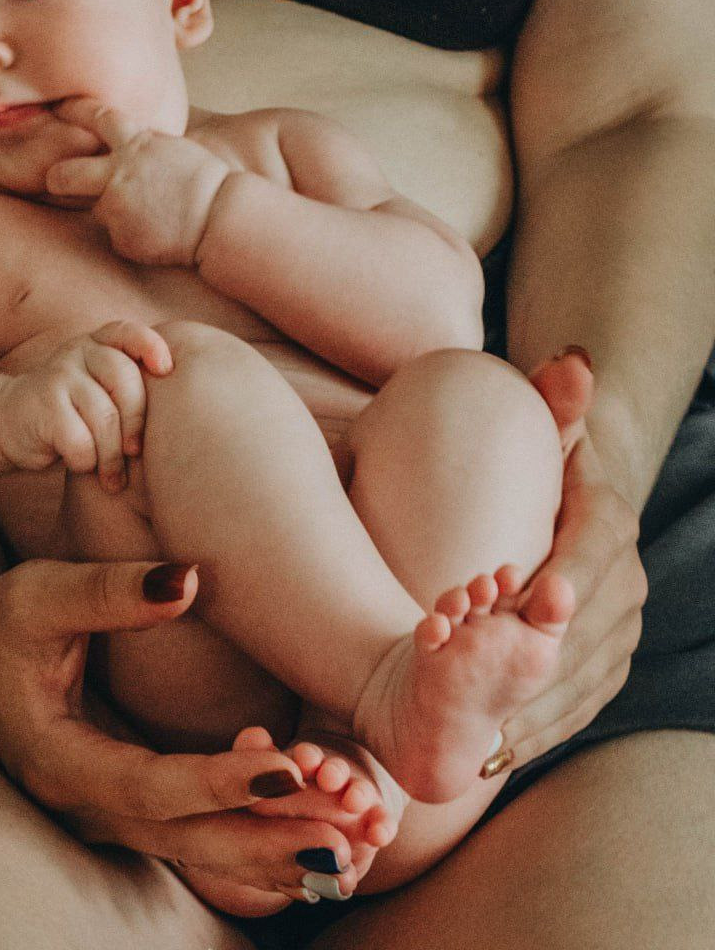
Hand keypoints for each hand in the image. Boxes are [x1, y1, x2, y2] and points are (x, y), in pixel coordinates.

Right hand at [0, 321, 171, 491]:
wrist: (9, 422)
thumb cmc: (72, 410)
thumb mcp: (98, 385)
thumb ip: (128, 383)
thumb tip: (183, 405)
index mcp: (97, 342)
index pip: (128, 332)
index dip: (151, 346)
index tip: (166, 370)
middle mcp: (77, 351)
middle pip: (123, 379)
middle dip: (136, 421)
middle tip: (135, 452)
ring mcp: (57, 376)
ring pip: (104, 417)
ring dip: (111, 455)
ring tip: (112, 476)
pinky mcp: (42, 407)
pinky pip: (80, 440)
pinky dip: (86, 460)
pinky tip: (81, 465)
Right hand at [0, 558, 354, 889]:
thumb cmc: (0, 617)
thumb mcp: (42, 591)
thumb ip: (112, 591)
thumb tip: (189, 581)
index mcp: (57, 758)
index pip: (150, 785)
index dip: (220, 780)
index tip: (290, 765)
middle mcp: (83, 805)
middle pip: (186, 838)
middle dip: (268, 837)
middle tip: (350, 832)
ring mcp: (104, 814)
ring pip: (197, 849)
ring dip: (272, 849)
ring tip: (353, 846)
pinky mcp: (127, 804)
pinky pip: (195, 836)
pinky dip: (253, 841)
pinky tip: (312, 841)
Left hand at [46, 101, 231, 264]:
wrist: (222, 217)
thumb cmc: (208, 182)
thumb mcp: (174, 149)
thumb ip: (143, 148)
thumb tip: (125, 147)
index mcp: (136, 144)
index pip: (95, 117)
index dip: (72, 110)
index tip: (59, 109)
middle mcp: (117, 174)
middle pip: (64, 174)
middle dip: (56, 178)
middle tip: (56, 182)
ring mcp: (116, 209)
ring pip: (100, 210)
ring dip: (117, 214)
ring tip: (153, 217)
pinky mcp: (121, 239)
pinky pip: (120, 238)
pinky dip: (135, 238)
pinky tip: (160, 235)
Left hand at [490, 354, 647, 771]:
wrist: (562, 503)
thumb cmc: (538, 463)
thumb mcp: (544, 428)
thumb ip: (554, 401)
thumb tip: (571, 363)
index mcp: (608, 526)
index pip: (592, 559)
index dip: (564, 583)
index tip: (528, 606)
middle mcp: (625, 583)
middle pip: (585, 629)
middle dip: (540, 661)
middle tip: (490, 689)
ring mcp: (619, 627)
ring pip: (583, 676)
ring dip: (540, 708)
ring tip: (489, 737)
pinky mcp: (606, 661)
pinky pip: (580, 701)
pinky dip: (546, 727)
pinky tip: (503, 751)